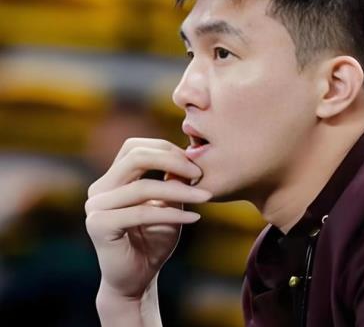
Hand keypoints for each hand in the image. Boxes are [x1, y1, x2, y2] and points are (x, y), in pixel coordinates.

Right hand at [85, 138, 210, 299]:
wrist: (138, 279)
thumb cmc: (154, 239)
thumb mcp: (168, 203)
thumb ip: (172, 179)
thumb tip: (188, 155)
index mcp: (112, 179)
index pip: (135, 148)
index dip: (166, 149)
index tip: (194, 163)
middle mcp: (99, 189)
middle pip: (135, 157)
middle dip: (172, 161)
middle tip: (199, 173)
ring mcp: (95, 207)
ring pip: (142, 186)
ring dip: (179, 189)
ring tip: (205, 196)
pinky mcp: (99, 226)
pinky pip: (142, 212)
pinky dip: (172, 213)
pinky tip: (195, 217)